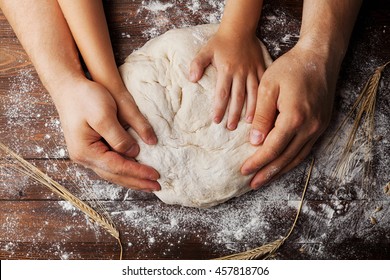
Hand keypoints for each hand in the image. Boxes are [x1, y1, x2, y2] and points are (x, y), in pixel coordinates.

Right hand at [55, 79, 160, 191]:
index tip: (156, 175)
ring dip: (132, 179)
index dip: (138, 172)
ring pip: (113, 173)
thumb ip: (119, 136)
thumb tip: (134, 153)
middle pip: (115, 175)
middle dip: (137, 182)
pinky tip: (135, 172)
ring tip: (149, 184)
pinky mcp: (92, 148)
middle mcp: (85, 157)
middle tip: (157, 187)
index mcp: (86, 151)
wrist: (68, 88)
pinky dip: (125, 170)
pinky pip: (111, 164)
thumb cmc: (84, 98)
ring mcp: (87, 154)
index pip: (117, 167)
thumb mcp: (104, 115)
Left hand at [189, 30, 265, 129]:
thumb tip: (191, 79)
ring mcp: (252, 71)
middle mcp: (240, 72)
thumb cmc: (221, 42)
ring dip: (251, 109)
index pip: (222, 93)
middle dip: (234, 113)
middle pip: (237, 97)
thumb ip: (197, 64)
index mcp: (226, 70)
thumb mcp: (205, 50)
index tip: (216, 120)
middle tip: (230, 127)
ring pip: (253, 93)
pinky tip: (265, 108)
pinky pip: (264, 85)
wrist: (239, 28)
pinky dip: (264, 97)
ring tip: (249, 124)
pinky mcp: (261, 68)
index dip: (219, 108)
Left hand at [241, 43, 338, 188]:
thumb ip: (261, 116)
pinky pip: (305, 149)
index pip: (272, 148)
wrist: (319, 57)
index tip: (243, 171)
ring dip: (280, 170)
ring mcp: (318, 127)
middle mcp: (309, 127)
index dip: (257, 161)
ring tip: (264, 180)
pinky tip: (282, 165)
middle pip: (285, 158)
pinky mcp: (321, 125)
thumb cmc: (290, 68)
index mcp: (294, 117)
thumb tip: (255, 141)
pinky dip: (292, 160)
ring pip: (297, 157)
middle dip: (267, 172)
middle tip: (252, 184)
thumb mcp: (268, 87)